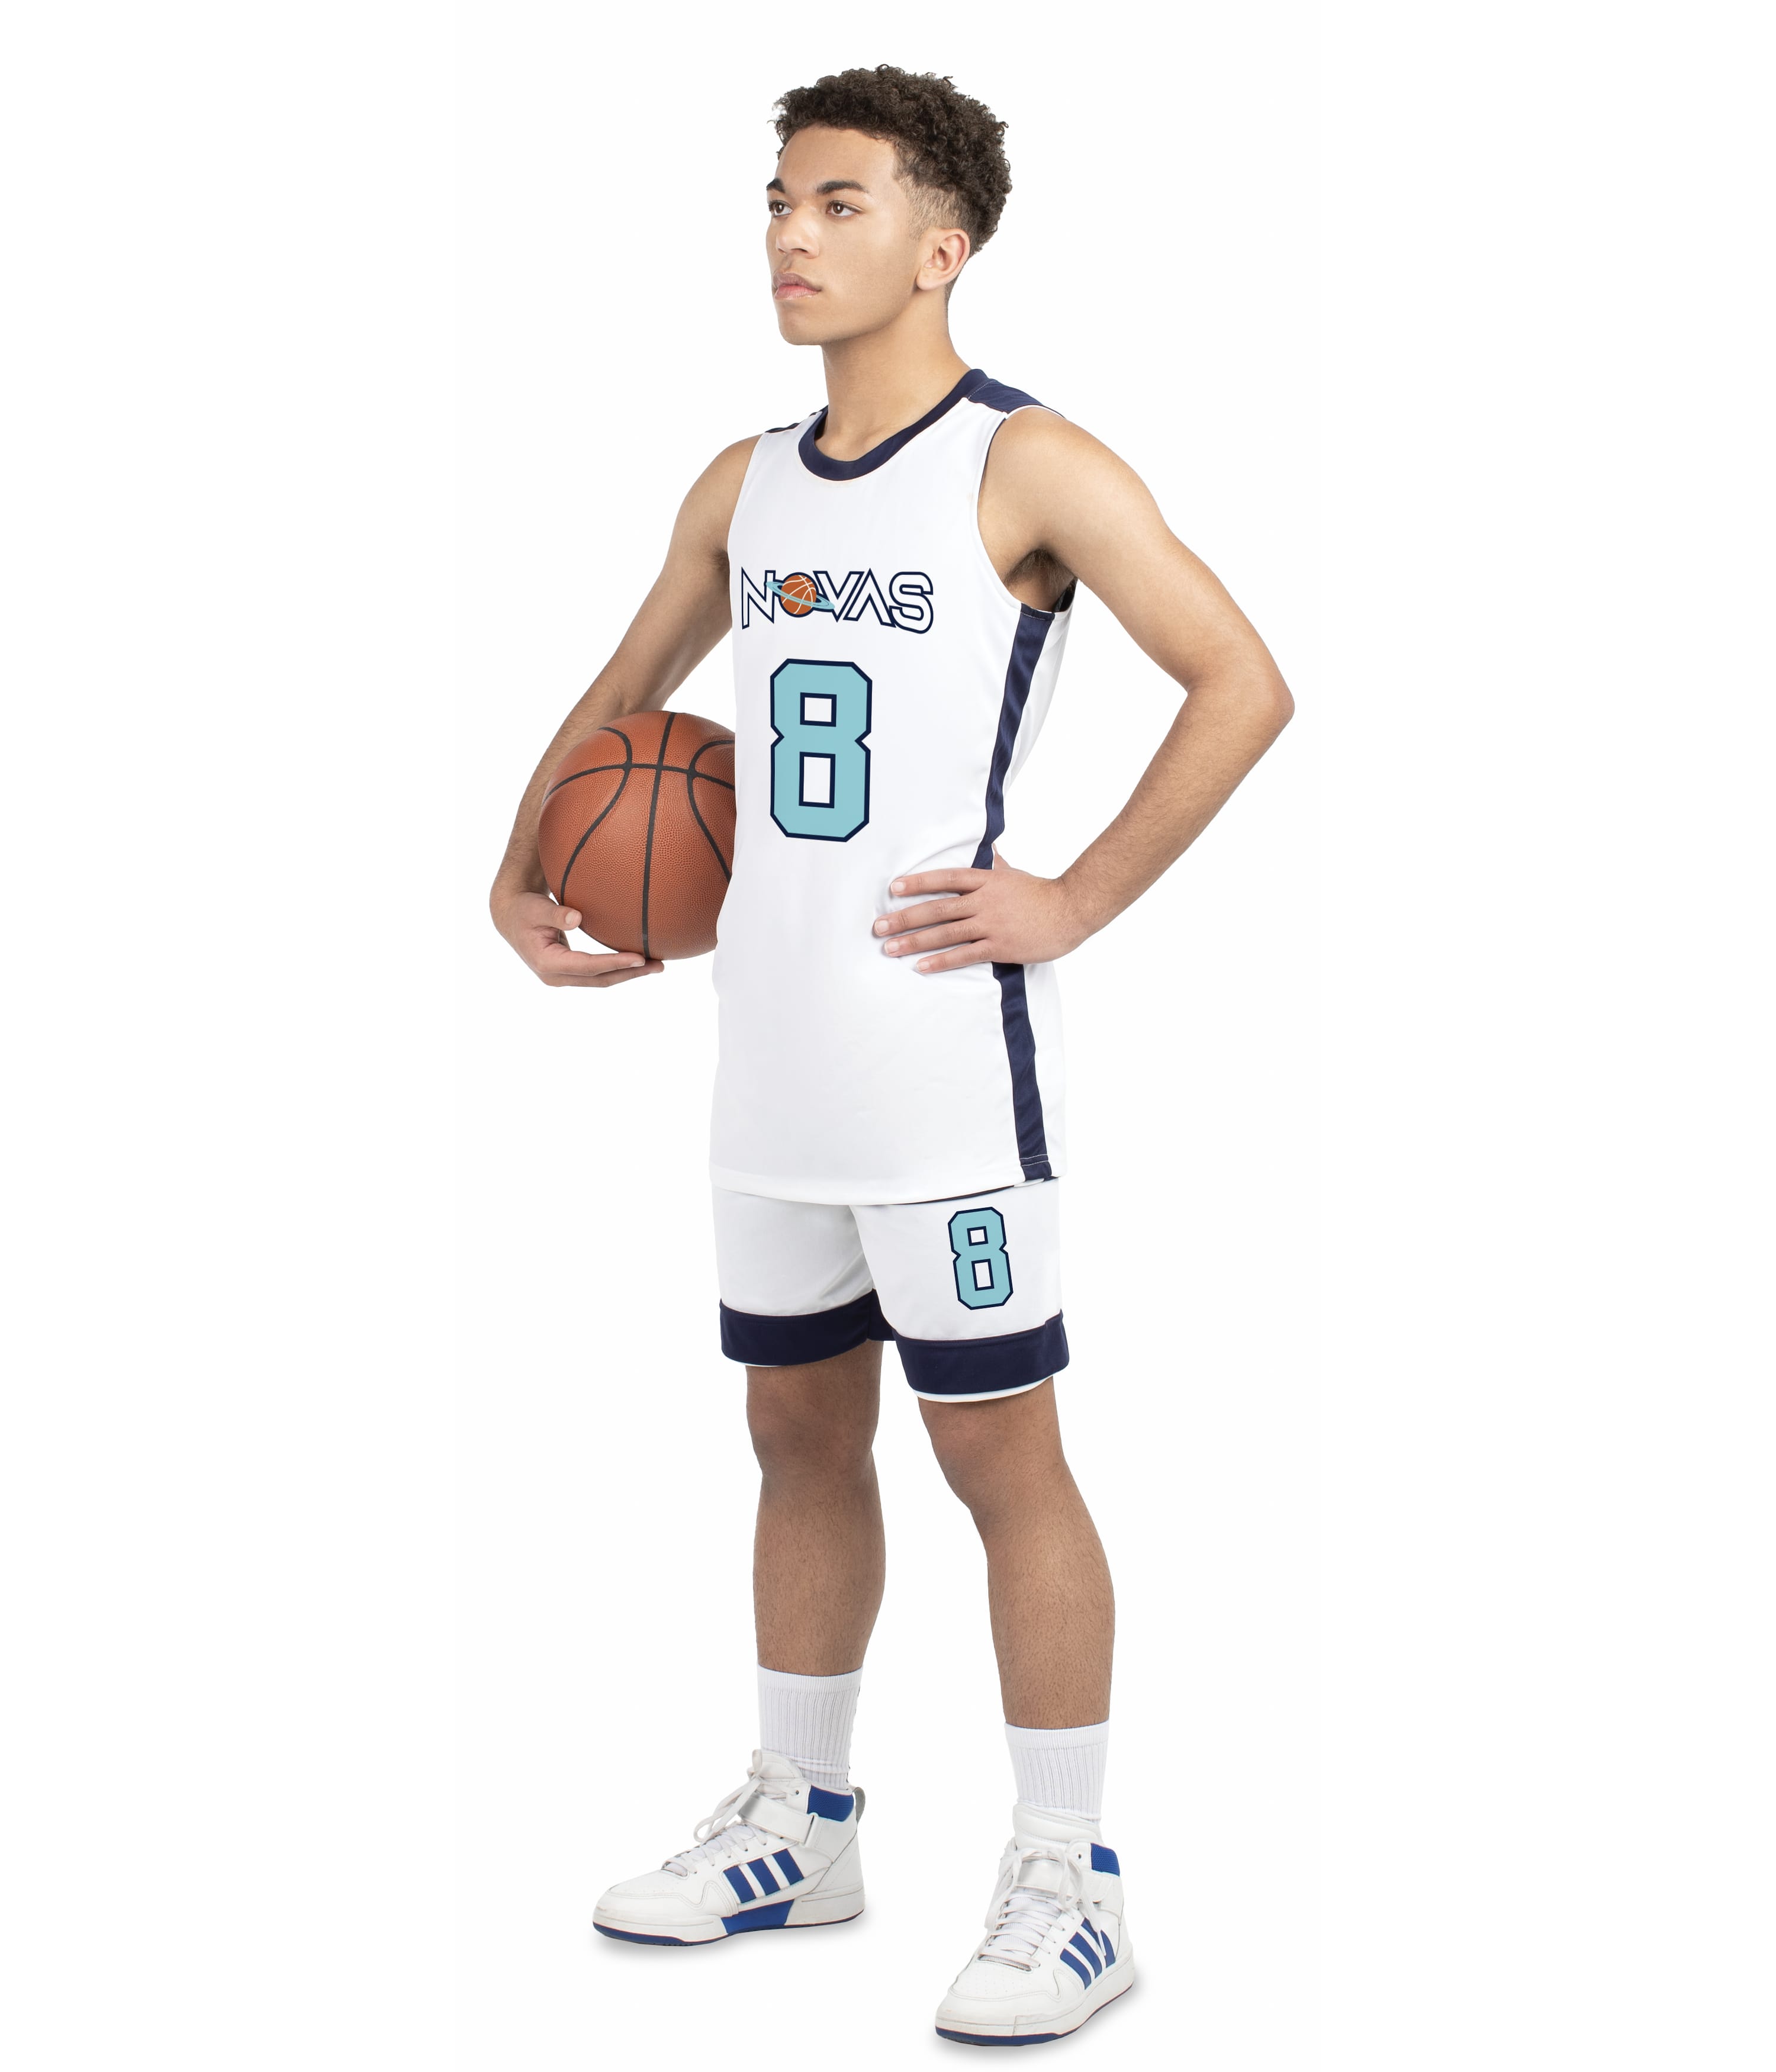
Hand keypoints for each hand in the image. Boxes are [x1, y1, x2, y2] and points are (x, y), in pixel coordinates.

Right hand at [492, 889, 663, 987]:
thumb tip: (576, 918)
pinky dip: (618, 969)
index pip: (588, 967)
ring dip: (628, 974)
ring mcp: (563, 978)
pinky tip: (638, 961)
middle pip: (600, 979)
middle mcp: (556, 977)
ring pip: (601, 980)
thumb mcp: (535, 908)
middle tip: (658, 965)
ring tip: (656, 965)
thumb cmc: (523, 909)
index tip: (639, 957)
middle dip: (630, 974)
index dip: (615, 963)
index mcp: (548, 964)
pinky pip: (598, 974)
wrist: (510, 918)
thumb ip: (555, 914)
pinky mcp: (569, 973)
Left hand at [871, 855, 1092, 972]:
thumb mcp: (1013, 873)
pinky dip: (941, 961)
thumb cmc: (1041, 893)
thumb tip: (986, 846)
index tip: (894, 888)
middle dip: (904, 918)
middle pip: (937, 909)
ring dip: (914, 941)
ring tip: (890, 948)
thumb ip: (993, 863)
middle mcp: (984, 901)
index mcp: (986, 881)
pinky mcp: (1000, 946)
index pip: (945, 879)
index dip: (918, 883)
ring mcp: (991, 924)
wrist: (1071, 911)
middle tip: (878, 927)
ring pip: (945, 933)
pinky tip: (921, 966)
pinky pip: (964, 955)